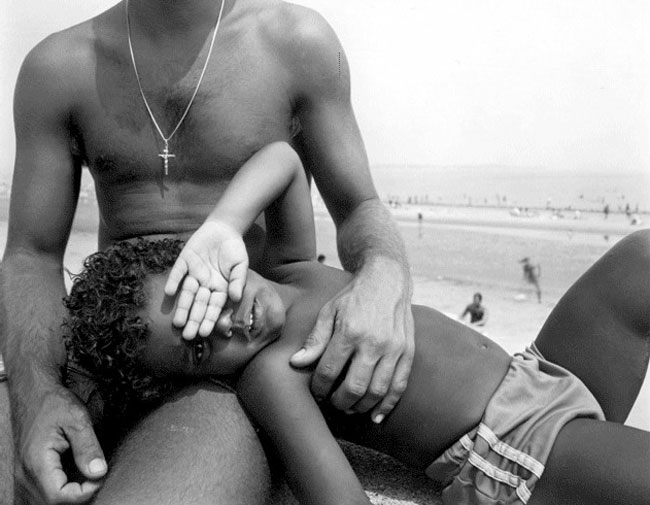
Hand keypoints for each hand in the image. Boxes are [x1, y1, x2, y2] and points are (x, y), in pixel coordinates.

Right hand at [14, 386, 105, 503]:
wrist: (32, 394)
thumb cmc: (54, 403)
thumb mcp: (77, 418)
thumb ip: (88, 447)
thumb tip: (99, 472)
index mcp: (37, 463)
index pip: (59, 497)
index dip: (84, 493)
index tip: (99, 475)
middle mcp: (25, 475)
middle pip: (52, 503)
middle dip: (78, 495)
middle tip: (95, 475)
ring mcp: (23, 477)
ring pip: (45, 502)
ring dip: (68, 495)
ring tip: (86, 477)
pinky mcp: (27, 475)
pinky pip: (41, 494)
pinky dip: (59, 492)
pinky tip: (73, 479)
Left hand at [164, 221, 248, 338]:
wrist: (224, 228)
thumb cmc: (235, 250)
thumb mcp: (241, 265)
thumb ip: (238, 281)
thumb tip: (236, 297)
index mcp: (219, 287)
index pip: (214, 306)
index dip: (209, 319)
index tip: (204, 333)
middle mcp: (205, 284)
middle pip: (198, 304)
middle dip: (193, 320)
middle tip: (187, 336)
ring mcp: (194, 273)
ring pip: (187, 293)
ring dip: (182, 307)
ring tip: (177, 322)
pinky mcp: (184, 261)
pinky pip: (178, 273)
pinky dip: (174, 281)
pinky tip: (170, 293)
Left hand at [290, 262, 413, 422]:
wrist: (387, 280)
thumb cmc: (353, 297)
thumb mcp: (328, 311)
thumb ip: (315, 339)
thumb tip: (296, 362)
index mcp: (349, 331)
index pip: (329, 371)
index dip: (319, 387)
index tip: (316, 391)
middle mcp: (374, 342)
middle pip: (354, 387)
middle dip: (339, 402)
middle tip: (332, 403)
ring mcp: (394, 348)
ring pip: (377, 391)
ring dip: (361, 407)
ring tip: (350, 407)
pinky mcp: (407, 352)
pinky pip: (399, 386)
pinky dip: (388, 405)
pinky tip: (376, 416)